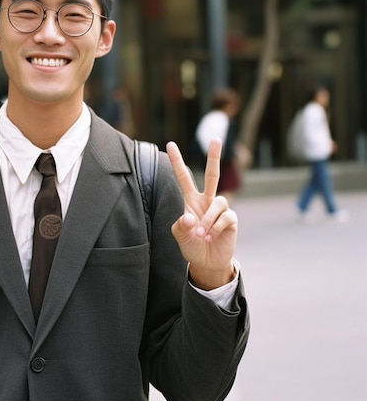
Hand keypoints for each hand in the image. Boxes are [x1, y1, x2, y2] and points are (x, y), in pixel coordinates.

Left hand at [166, 138, 237, 289]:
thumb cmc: (191, 246)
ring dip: (208, 220)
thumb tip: (190, 218)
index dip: (176, 161)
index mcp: (190, 200)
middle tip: (216, 139)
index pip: (183, 177)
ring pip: (217, 202)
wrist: (207, 262)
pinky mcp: (231, 219)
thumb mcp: (179, 236)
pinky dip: (215, 229)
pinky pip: (225, 218)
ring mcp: (220, 209)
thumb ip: (180, 227)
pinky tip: (211, 237)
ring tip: (202, 235)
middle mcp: (206, 200)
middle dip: (214, 157)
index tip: (169, 144)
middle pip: (212, 175)